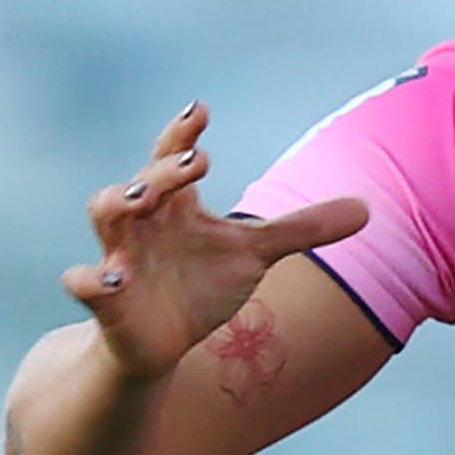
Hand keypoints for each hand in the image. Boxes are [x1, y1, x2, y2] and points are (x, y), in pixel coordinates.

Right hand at [66, 102, 369, 377]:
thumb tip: (368, 208)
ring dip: (119, 203)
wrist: (161, 344)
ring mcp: (121, 257)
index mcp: (178, 206)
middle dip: (164, 169)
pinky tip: (111, 279)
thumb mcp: (255, 254)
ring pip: (105, 215)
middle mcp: (144, 223)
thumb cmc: (202, 286)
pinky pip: (86, 283)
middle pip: (142, 180)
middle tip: (197, 161)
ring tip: (142, 199)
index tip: (201, 110)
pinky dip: (94, 279)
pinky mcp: (107, 301)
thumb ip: (304, 228)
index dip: (183, 134)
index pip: (173, 156)